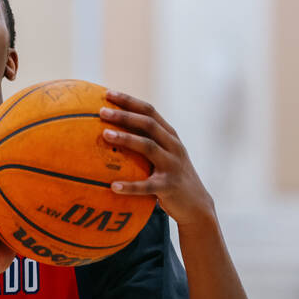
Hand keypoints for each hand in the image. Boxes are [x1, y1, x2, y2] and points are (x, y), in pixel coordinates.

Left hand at [99, 91, 215, 226]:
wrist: (196, 205)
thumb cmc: (169, 176)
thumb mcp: (162, 155)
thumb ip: (143, 142)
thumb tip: (105, 132)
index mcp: (169, 136)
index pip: (149, 111)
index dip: (129, 101)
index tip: (107, 93)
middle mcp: (173, 146)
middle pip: (148, 124)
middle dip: (125, 115)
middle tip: (102, 112)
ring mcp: (173, 165)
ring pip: (149, 147)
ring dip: (126, 139)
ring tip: (105, 135)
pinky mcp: (169, 186)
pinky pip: (147, 185)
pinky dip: (130, 186)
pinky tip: (113, 186)